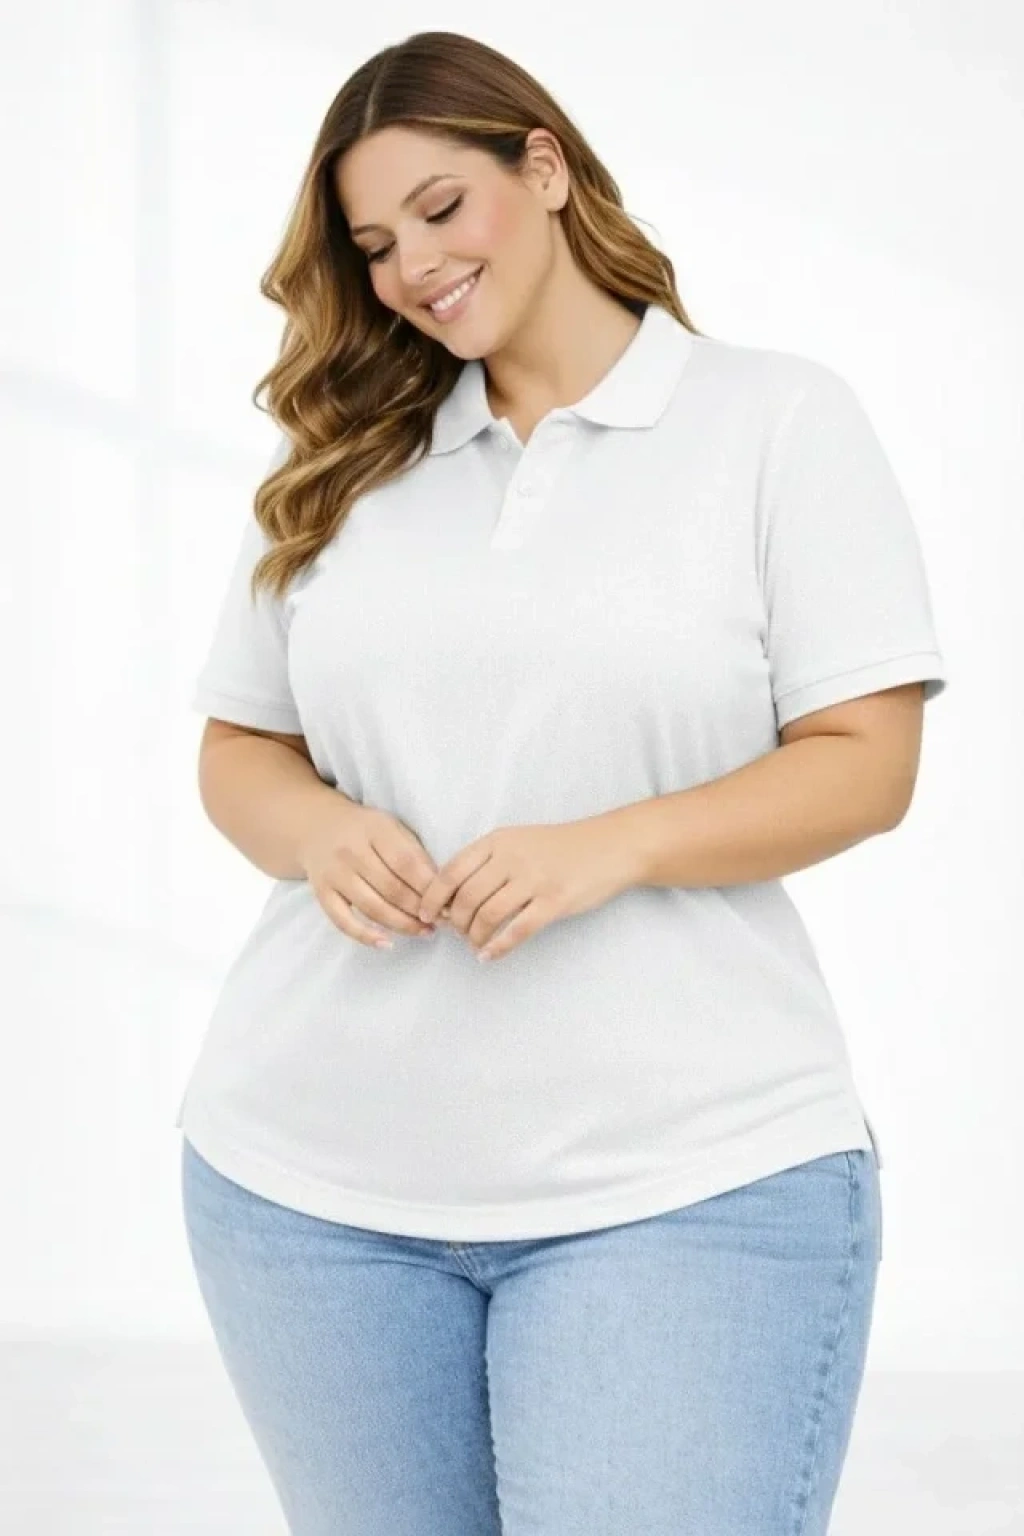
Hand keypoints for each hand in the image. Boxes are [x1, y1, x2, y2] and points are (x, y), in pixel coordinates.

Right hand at [299, 800, 440, 947]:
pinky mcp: (322, 893)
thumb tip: (442, 889)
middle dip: (420, 909)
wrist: (316, 826)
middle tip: (441, 921)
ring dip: (402, 924)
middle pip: (392, 888)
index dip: (429, 887)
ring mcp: (334, 874)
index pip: (407, 862)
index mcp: (375, 829)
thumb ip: (414, 853)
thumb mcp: (391, 828)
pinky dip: (366, 936)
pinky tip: (387, 944)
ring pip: (372, 907)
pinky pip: (343, 921)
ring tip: (424, 931)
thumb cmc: (365, 830)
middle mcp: (351, 851)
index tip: (449, 903)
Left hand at [416, 818, 638, 962]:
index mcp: (498, 841)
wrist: (609, 846)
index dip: (432, 896)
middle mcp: (512, 858)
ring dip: (474, 936)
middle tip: (457, 933)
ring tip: (474, 945)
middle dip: (454, 921)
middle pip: (466, 898)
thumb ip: (487, 861)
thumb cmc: (560, 847)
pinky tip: (489, 956)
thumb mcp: (518, 841)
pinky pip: (518, 930)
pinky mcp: (555, 902)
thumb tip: (451, 894)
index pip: (451, 871)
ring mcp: (534, 880)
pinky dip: (499, 947)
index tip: (425, 914)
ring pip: (488, 916)